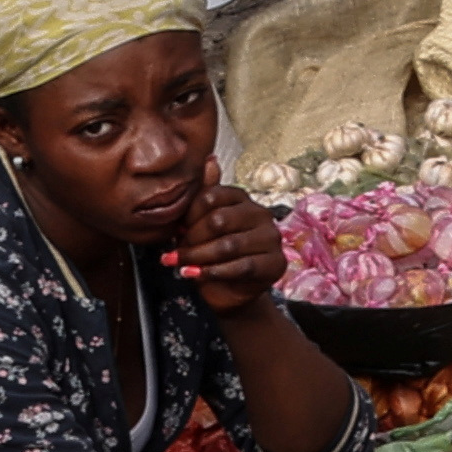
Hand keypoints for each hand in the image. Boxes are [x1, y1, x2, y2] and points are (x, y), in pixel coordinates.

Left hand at [173, 175, 290, 320]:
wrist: (230, 292)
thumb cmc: (214, 256)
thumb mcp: (202, 226)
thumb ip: (203, 197)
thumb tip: (209, 160)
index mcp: (242, 199)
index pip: (211, 197)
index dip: (189, 216)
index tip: (177, 231)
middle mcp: (261, 214)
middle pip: (218, 221)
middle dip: (192, 240)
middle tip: (176, 252)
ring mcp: (271, 238)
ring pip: (228, 245)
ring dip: (198, 258)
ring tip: (180, 266)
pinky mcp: (275, 263)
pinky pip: (241, 267)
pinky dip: (213, 273)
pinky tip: (195, 275)